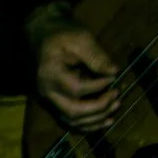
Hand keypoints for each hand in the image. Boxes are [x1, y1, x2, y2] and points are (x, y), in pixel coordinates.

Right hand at [29, 14, 121, 131]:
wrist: (41, 35)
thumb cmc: (61, 34)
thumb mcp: (81, 38)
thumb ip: (97, 56)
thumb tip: (115, 72)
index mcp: (50, 74)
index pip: (76, 89)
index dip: (98, 86)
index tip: (114, 78)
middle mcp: (47, 91)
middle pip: (73, 112)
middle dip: (99, 108)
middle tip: (116, 96)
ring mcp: (48, 99)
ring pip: (72, 121)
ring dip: (96, 119)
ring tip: (115, 107)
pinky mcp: (54, 102)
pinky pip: (70, 120)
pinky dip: (88, 123)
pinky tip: (105, 119)